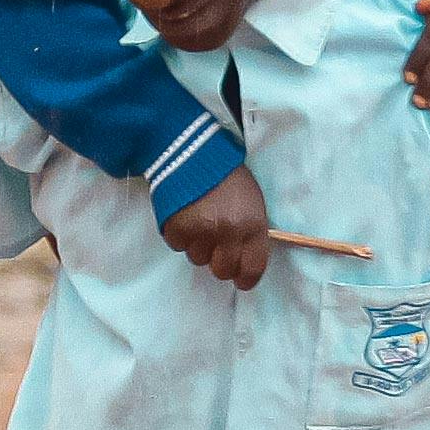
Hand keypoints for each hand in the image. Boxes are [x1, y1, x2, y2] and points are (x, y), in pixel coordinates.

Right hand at [161, 162, 277, 291]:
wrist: (192, 150)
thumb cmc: (227, 174)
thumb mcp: (251, 201)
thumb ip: (250, 231)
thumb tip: (242, 259)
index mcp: (252, 225)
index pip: (252, 268)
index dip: (246, 278)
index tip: (241, 279)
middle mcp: (228, 233)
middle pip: (222, 270)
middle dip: (219, 260)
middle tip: (215, 244)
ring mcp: (200, 233)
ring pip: (198, 258)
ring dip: (198, 245)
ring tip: (199, 219)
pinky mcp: (177, 229)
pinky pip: (179, 245)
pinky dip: (180, 234)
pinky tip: (185, 214)